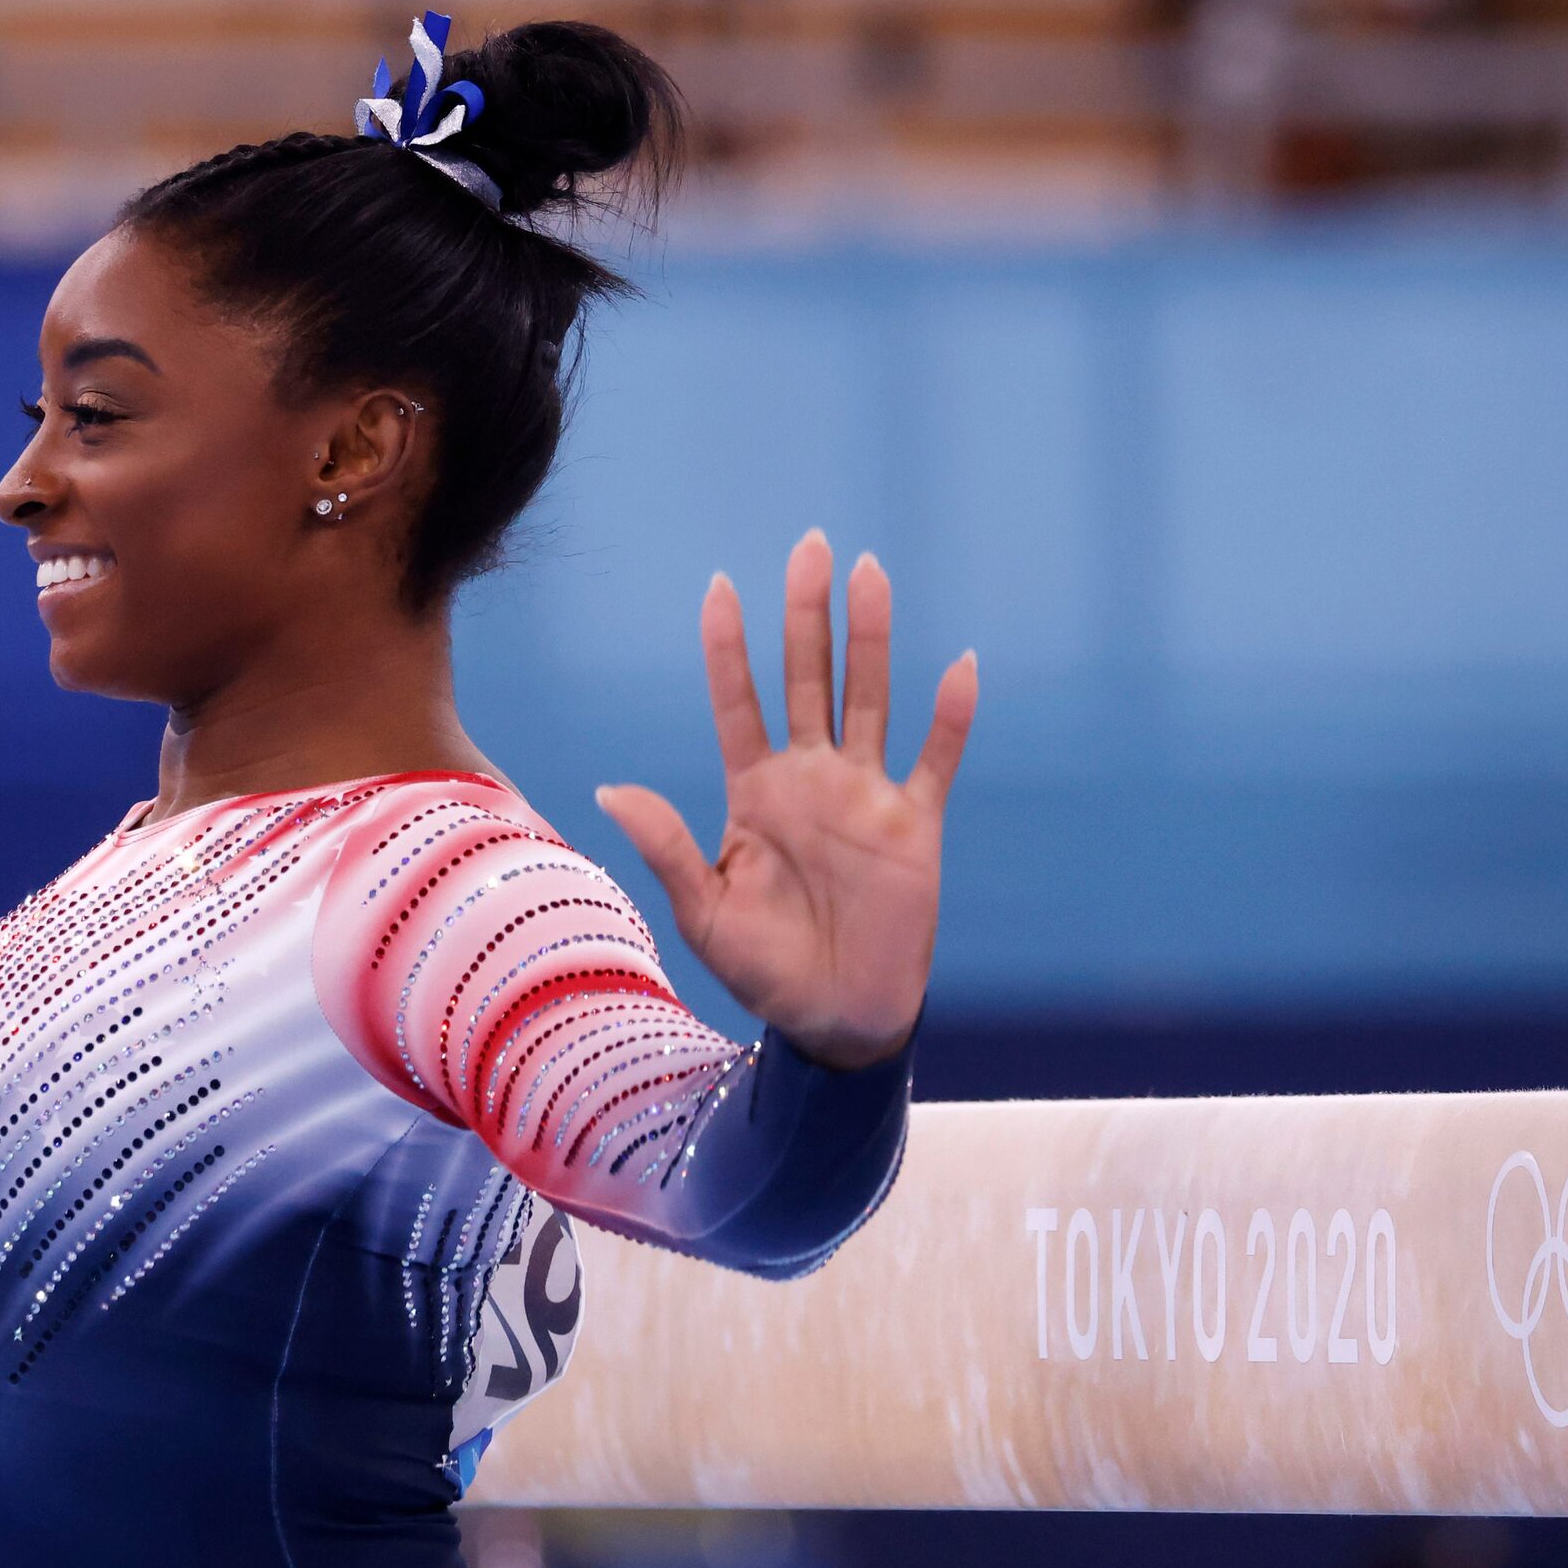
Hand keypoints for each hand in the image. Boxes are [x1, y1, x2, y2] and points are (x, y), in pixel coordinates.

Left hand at [596, 531, 975, 1070]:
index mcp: (753, 793)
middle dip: (806, 615)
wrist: (836, 1022)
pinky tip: (961, 665)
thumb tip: (607, 788)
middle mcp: (809, 779)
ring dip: (871, 638)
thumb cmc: (764, 972)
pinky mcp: (914, 825)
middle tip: (809, 546)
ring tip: (870, 572)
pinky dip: (951, 717)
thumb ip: (667, 846)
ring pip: (868, 698)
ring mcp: (865, 795)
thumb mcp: (703, 913)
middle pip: (807, 679)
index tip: (719, 586)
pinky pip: (936, 760)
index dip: (729, 647)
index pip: (738, 702)